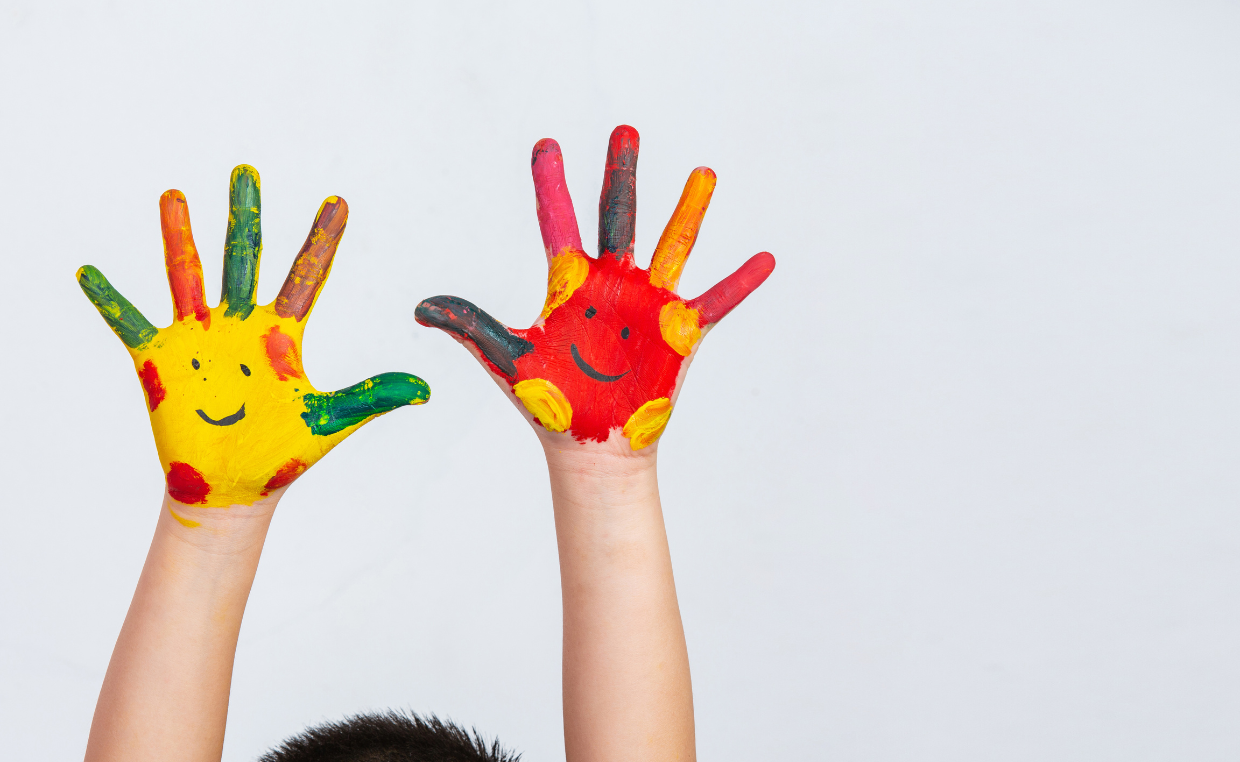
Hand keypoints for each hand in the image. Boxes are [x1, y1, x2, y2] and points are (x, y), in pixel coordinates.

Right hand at [78, 165, 429, 508]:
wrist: (234, 490)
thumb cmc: (282, 454)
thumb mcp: (329, 420)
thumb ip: (373, 397)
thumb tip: (425, 390)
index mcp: (282, 335)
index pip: (307, 276)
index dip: (322, 240)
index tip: (339, 201)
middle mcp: (240, 326)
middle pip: (243, 258)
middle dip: (245, 216)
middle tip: (246, 171)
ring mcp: (198, 339)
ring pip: (188, 276)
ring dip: (180, 236)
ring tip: (175, 195)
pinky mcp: (160, 361)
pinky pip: (129, 323)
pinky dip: (110, 299)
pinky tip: (90, 271)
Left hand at [416, 125, 773, 452]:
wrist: (591, 447)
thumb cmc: (550, 404)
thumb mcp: (507, 359)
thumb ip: (471, 325)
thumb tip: (420, 306)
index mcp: (570, 285)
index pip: (558, 222)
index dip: (551, 184)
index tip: (546, 146)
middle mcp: (611, 284)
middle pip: (618, 217)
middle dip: (620, 174)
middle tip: (624, 131)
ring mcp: (649, 305)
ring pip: (672, 245)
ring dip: (688, 209)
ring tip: (702, 171)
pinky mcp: (679, 333)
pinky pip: (715, 301)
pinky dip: (739, 282)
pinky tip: (765, 259)